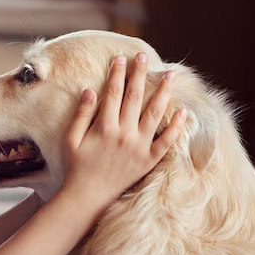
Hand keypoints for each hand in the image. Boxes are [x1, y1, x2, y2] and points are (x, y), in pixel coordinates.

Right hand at [56, 53, 184, 208]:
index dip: (117, 74)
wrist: (87, 197)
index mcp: (104, 128)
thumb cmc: (76, 167)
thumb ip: (82, 114)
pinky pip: (166, 142)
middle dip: (139, 74)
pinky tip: (183, 112)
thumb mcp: (71, 139)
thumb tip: (90, 89)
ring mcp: (139, 148)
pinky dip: (176, 128)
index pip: (113, 93)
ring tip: (170, 74)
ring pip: (154, 114)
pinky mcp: (148, 161)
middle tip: (144, 56)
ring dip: (163, 92)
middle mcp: (124, 135)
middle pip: (135, 98)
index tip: (120, 57)